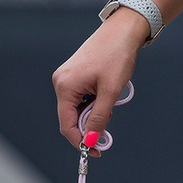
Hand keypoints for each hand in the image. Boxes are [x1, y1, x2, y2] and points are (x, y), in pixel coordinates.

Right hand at [52, 9, 148, 155]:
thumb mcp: (110, 91)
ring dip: (92, 115)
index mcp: (65, 87)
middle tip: (107, 131)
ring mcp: (66, 79)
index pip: (66, 126)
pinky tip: (104, 97)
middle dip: (88, 128)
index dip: (80, 142)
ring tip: (109, 104)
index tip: (96, 151)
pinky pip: (79, 99)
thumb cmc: (116, 56)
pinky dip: (92, 105)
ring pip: (76, 110)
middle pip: (70, 119)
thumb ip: (99, 118)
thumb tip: (92, 141)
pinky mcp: (73, 76)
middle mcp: (61, 83)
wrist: (121, 31)